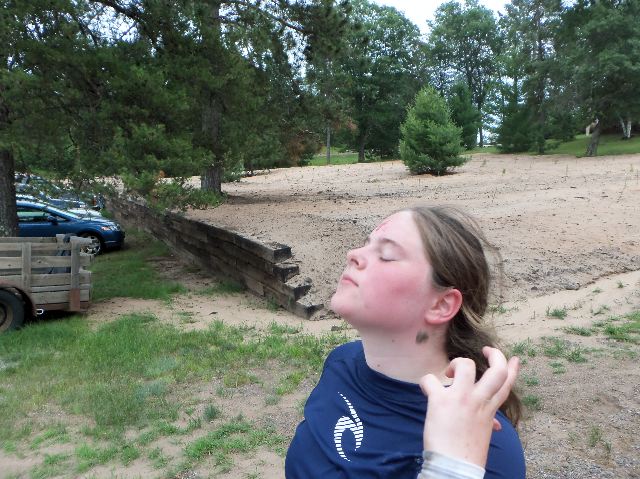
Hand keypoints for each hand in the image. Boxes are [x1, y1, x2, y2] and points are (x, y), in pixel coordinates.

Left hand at [419, 347, 519, 467]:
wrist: (455, 467)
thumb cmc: (467, 453)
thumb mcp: (483, 435)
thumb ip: (488, 422)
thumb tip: (495, 425)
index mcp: (489, 410)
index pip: (506, 385)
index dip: (512, 369)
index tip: (513, 359)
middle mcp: (478, 401)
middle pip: (496, 371)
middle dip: (495, 354)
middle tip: (485, 350)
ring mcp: (461, 399)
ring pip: (466, 364)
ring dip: (457, 363)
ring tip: (450, 373)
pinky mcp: (440, 401)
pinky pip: (430, 380)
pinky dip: (426, 382)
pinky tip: (427, 390)